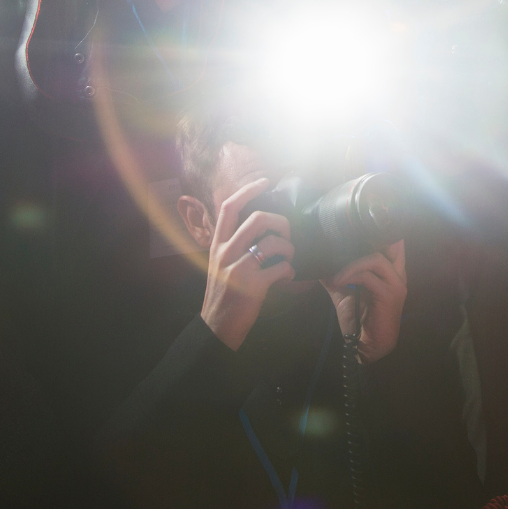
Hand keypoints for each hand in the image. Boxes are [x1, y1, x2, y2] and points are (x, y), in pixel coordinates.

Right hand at [200, 178, 295, 351]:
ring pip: (273, 242)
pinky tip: (287, 277)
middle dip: (280, 222)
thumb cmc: (224, 294)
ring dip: (289, 248)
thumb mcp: (221, 264)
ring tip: (288, 258)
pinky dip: (290, 271)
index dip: (248, 190)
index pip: (229, 207)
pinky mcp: (252, 285)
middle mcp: (225, 252)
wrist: (216, 327)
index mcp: (217, 245)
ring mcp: (238, 268)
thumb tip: (262, 225)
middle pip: (257, 218)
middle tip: (286, 234)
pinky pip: (281, 267)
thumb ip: (235, 244)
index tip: (265, 181)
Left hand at [323, 241, 406, 364]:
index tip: (359, 227)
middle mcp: (398, 275)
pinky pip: (368, 276)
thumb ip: (337, 276)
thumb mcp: (345, 293)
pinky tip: (338, 282)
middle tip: (348, 239)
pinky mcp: (389, 295)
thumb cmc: (359, 321)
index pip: (394, 243)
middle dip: (371, 238)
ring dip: (352, 264)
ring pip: (376, 259)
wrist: (365, 347)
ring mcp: (396, 284)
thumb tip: (319, 261)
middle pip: (392, 244)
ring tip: (337, 275)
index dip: (381, 232)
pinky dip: (351, 275)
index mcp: (391, 272)